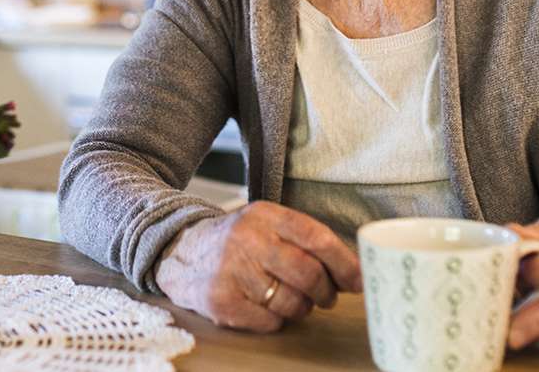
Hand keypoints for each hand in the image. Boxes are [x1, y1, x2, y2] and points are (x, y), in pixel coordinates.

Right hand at [153, 201, 362, 332]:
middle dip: (325, 292)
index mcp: (265, 215)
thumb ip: (305, 240)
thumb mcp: (266, 224)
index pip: (317, 238)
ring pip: (292, 302)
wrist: (179, 252)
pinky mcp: (221, 301)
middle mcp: (247, 239)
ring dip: (300, 307)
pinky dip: (275, 319)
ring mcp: (232, 271)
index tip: (359, 280)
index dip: (345, 264)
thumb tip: (354, 272)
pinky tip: (262, 305)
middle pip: (309, 274)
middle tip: (326, 296)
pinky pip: (270, 322)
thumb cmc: (236, 242)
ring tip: (287, 297)